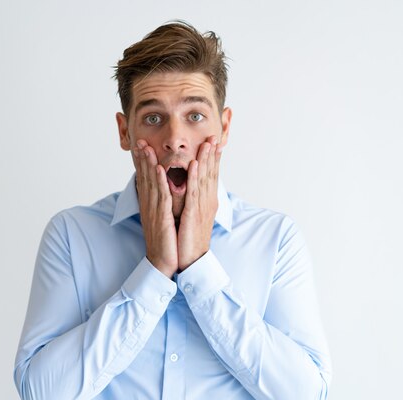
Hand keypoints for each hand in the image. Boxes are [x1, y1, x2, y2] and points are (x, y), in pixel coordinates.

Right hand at [133, 140, 177, 277]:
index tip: (141, 146)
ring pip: (152, 183)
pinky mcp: (162, 219)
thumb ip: (161, 205)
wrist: (163, 263)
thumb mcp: (162, 220)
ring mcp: (154, 211)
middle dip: (142, 158)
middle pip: (145, 178)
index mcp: (150, 205)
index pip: (146, 179)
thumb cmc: (165, 242)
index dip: (143, 162)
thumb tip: (163, 194)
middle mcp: (149, 206)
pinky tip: (159, 169)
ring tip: (146, 147)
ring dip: (149, 164)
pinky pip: (162, 197)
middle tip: (139, 140)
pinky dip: (160, 182)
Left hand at [177, 136, 221, 270]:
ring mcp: (201, 208)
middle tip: (214, 136)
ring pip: (203, 180)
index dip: (213, 159)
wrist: (189, 262)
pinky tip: (195, 164)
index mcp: (206, 203)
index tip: (214, 142)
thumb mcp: (191, 218)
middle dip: (212, 154)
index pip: (211, 176)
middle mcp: (207, 203)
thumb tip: (189, 189)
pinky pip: (193, 193)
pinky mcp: (193, 215)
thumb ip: (192, 202)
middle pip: (210, 174)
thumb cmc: (188, 240)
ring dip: (205, 160)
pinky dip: (194, 177)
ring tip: (207, 143)